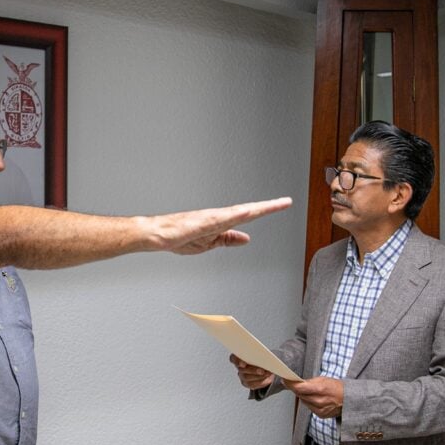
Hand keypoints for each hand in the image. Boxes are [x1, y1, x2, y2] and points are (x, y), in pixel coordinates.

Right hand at [150, 197, 291, 254]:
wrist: (158, 234)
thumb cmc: (178, 236)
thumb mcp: (209, 243)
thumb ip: (227, 240)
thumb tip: (246, 239)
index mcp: (222, 222)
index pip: (249, 215)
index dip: (266, 210)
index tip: (282, 205)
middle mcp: (219, 216)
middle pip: (249, 210)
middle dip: (268, 207)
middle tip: (286, 202)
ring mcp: (211, 217)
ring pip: (238, 212)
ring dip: (256, 209)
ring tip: (274, 205)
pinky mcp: (201, 222)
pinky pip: (221, 218)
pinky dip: (235, 215)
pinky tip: (246, 212)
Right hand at [229, 354, 273, 389]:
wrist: (264, 367)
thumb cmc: (261, 358)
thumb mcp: (260, 354)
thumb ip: (259, 355)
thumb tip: (265, 358)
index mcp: (239, 357)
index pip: (233, 358)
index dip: (237, 361)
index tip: (243, 364)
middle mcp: (239, 367)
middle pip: (242, 370)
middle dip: (253, 370)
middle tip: (262, 370)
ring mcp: (242, 376)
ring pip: (247, 378)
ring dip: (258, 376)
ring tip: (267, 374)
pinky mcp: (247, 383)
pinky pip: (252, 384)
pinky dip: (260, 382)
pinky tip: (267, 379)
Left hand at [283, 376, 342, 418]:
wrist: (349, 399)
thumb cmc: (337, 387)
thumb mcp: (323, 379)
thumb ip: (309, 382)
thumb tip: (296, 382)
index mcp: (320, 389)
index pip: (299, 388)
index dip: (290, 384)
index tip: (285, 380)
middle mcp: (319, 400)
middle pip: (299, 394)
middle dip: (296, 389)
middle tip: (293, 383)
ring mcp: (319, 409)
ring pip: (303, 401)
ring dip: (302, 396)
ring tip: (308, 391)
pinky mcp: (320, 415)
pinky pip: (309, 407)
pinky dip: (309, 402)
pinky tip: (314, 398)